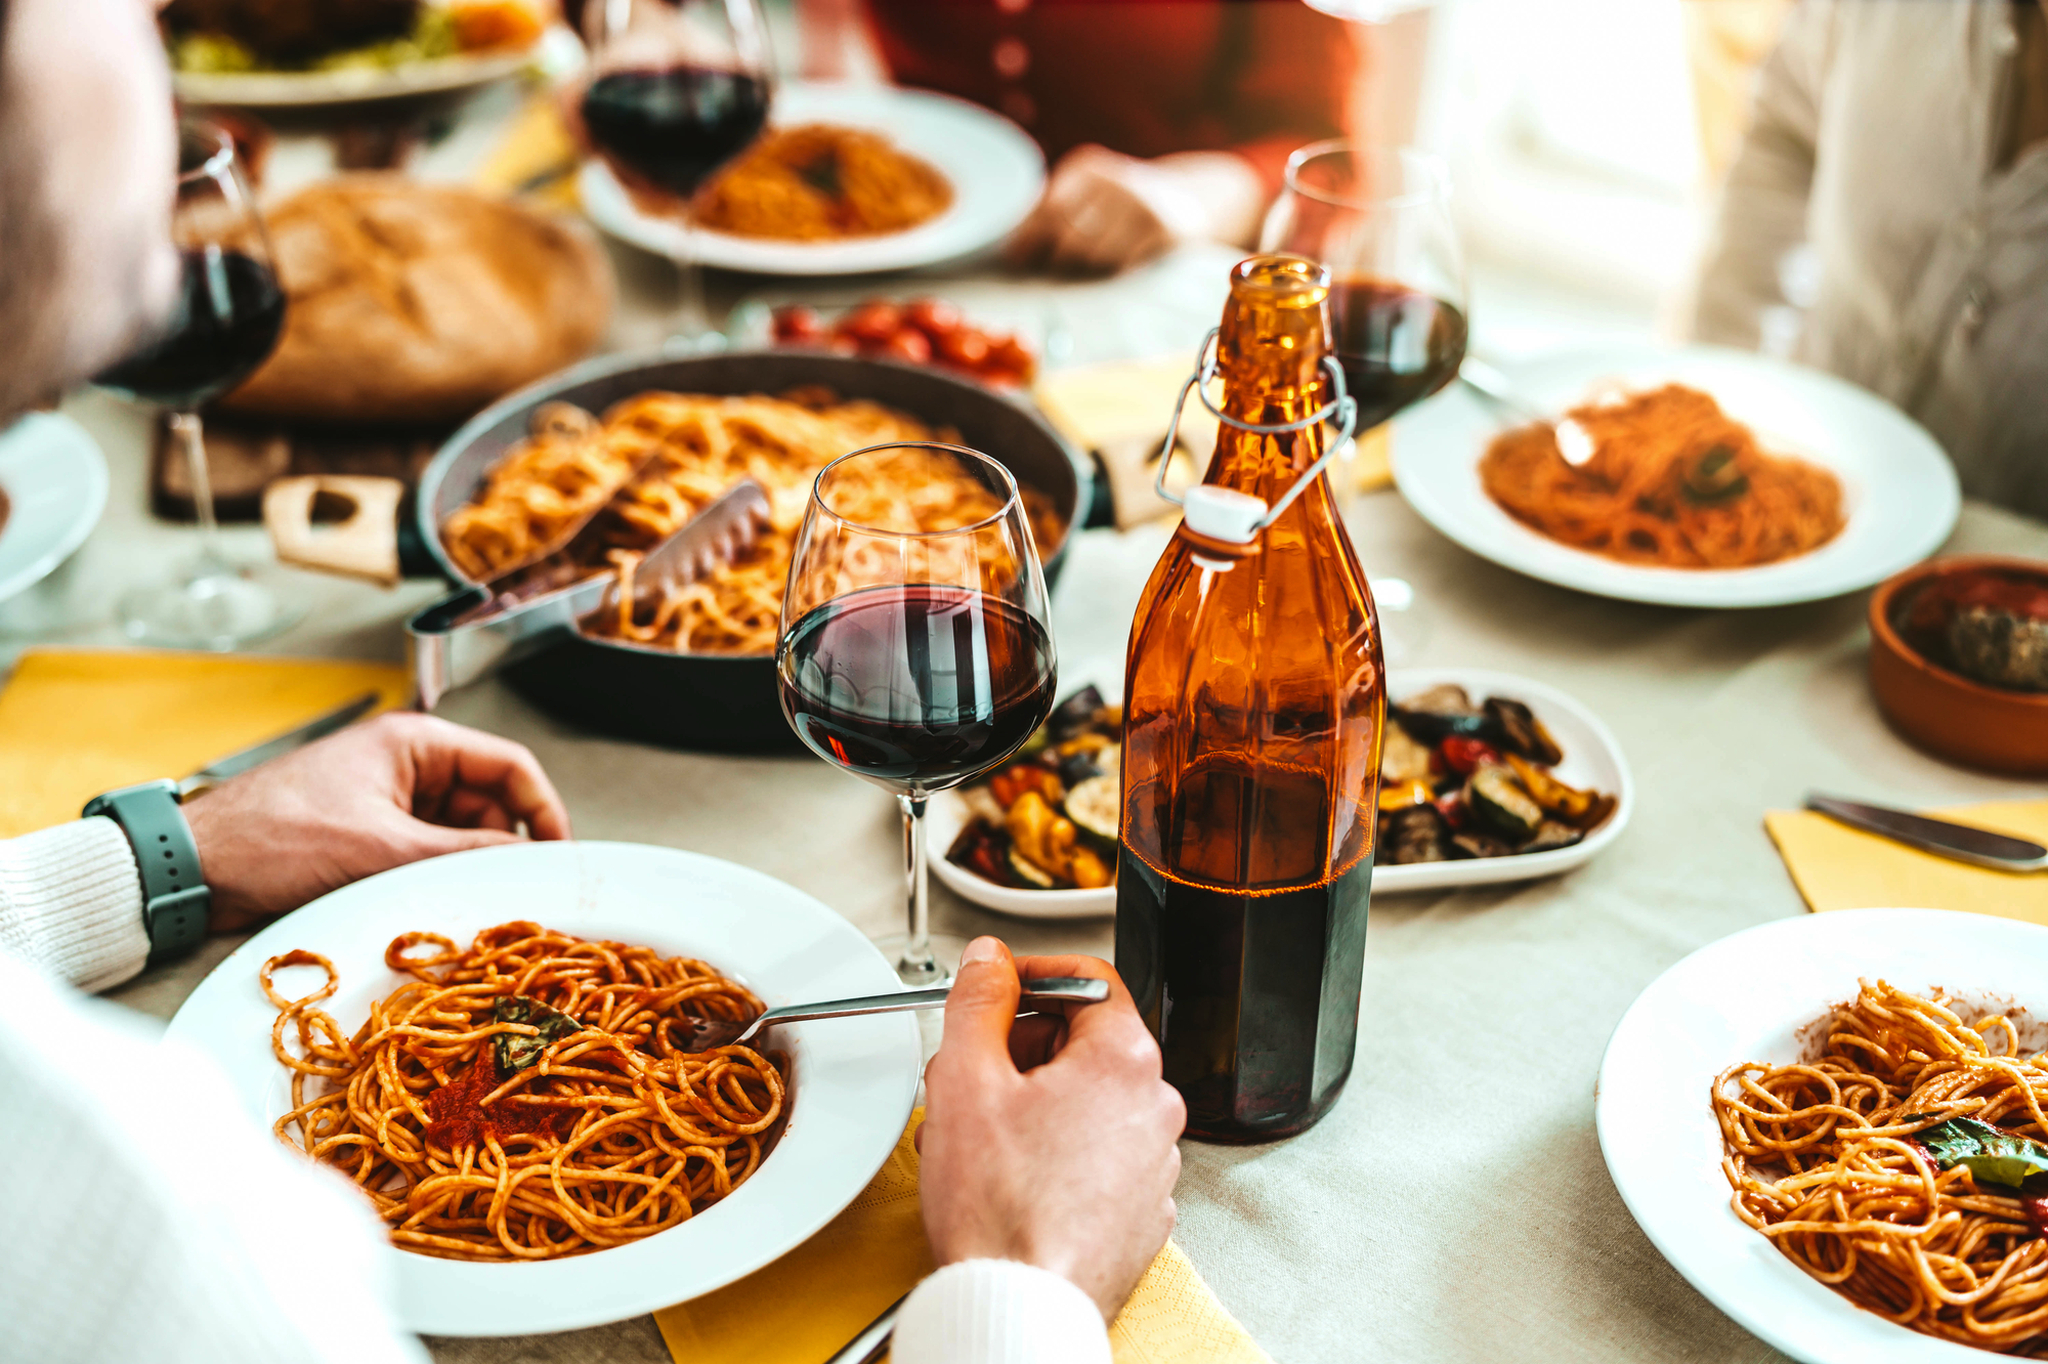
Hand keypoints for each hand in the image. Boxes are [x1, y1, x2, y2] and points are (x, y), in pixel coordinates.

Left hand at [183, 712, 570, 930]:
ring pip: (458, 836)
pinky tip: (437, 908)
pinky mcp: (367, 840)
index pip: (509, 766)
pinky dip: (436, 880)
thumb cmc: (275, 840)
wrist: (192, 871)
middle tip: (514, 892)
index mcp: (414, 743)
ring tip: (470, 904)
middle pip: (489, 805)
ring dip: (466, 868)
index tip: (558, 858)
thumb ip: (465, 853)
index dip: (543, 810)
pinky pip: (425, 857)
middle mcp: (405, 767)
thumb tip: (532, 863)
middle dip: (502, 847)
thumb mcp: (383, 848)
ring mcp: (386, 805)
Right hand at [917, 937, 1184, 1318]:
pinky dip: (1058, 1153)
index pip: (1088, 979)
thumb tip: (989, 962)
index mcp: (1125, 1060)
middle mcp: (1155, 1106)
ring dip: (1034, 1104)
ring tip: (983, 1139)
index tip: (999, 988)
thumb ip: (978, 1001)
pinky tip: (1012, 1178)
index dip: (1032, 975)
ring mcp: (1154, 1163)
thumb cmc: (1002, 1211)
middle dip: (1022, 1049)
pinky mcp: (1142, 1210)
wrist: (1020, 1307)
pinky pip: (1099, 1156)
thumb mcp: (966, 1079)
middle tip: (974, 1077)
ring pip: (1089, 1101)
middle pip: (1086, 1041)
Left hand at [1006, 146, 1181, 275]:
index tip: (1014, 259)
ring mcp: (1140, 203)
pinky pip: (1121, 265)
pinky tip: (1120, 260)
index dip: (1026, 238)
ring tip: (1093, 261)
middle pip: (1067, 236)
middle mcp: (1113, 179)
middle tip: (1053, 267)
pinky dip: (1114, 270)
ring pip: (1092, 256)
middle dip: (1055, 258)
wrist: (1187, 199)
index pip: (1046, 210)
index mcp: (1086, 167)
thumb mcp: (1088, 192)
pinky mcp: (1161, 228)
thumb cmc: (1120, 204)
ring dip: (1086, 267)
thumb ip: (1052, 210)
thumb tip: (1013, 246)